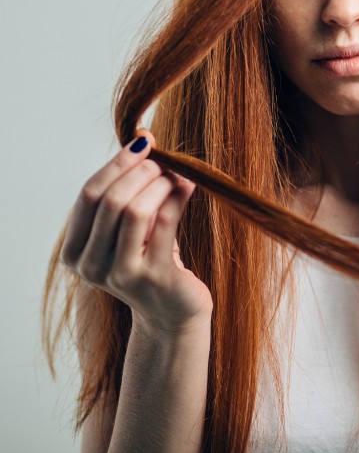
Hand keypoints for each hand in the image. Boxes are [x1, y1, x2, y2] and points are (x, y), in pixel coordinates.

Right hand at [60, 129, 211, 333]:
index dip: (115, 164)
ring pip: (134, 210)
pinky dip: (177, 195)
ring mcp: (121, 274)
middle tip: (163, 158)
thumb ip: (125, 194)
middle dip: (140, 171)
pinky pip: (165, 222)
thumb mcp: (128, 230)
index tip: (142, 142)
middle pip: (110, 200)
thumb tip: (142, 140)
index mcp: (74, 252)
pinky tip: (190, 183)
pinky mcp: (154, 277)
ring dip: (159, 183)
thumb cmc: (150, 260)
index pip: (88, 195)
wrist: (172, 311)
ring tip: (178, 172)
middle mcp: (90, 266)